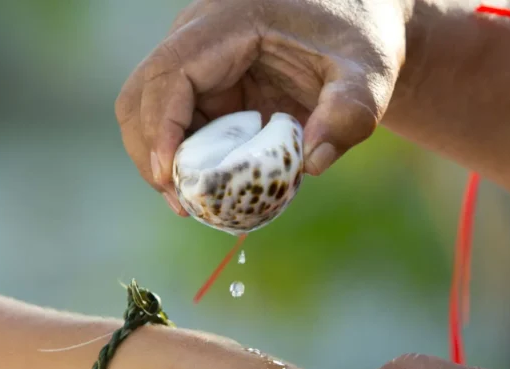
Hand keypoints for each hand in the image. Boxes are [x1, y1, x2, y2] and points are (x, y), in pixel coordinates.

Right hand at [115, 0, 412, 212]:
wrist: (360, 23)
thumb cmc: (362, 41)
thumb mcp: (368, 75)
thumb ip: (349, 114)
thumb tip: (311, 165)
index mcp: (230, 22)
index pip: (171, 73)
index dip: (162, 125)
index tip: (170, 174)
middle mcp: (200, 37)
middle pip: (142, 94)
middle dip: (151, 152)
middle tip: (182, 204)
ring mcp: (199, 62)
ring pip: (151, 114)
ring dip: (164, 161)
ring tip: (195, 205)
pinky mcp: (208, 87)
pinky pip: (180, 126)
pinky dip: (187, 161)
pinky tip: (212, 190)